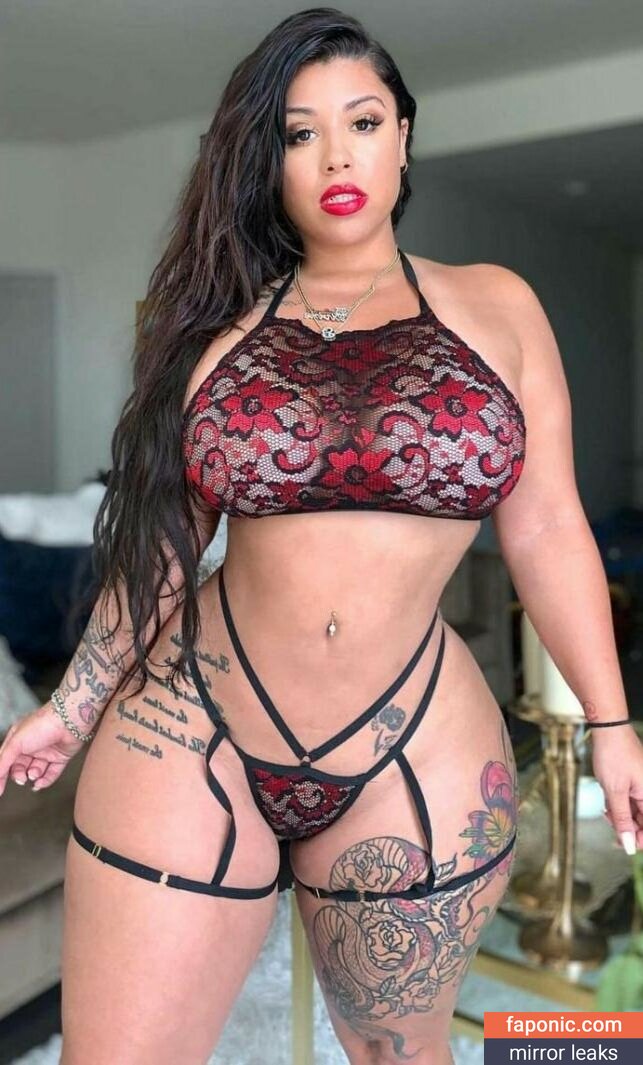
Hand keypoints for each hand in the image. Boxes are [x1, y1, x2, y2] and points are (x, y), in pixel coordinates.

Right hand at [0, 701, 89, 796]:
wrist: (69, 721)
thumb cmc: (41, 725)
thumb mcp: (16, 743)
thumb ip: (4, 761)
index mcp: (19, 738)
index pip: (6, 759)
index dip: (2, 775)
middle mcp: (32, 744)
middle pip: (21, 767)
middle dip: (20, 775)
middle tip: (22, 778)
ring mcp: (47, 751)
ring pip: (36, 770)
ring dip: (34, 776)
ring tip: (34, 774)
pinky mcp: (61, 757)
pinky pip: (52, 773)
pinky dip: (46, 780)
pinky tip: (40, 784)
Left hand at [591, 724, 642, 854]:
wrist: (608, 730)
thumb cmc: (613, 756)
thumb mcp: (615, 791)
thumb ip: (622, 819)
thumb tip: (630, 846)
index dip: (637, 839)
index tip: (621, 843)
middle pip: (641, 822)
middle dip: (624, 825)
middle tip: (607, 817)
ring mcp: (641, 787)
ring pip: (632, 812)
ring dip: (618, 814)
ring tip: (605, 806)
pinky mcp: (633, 782)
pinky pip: (627, 801)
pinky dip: (616, 804)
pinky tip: (607, 800)